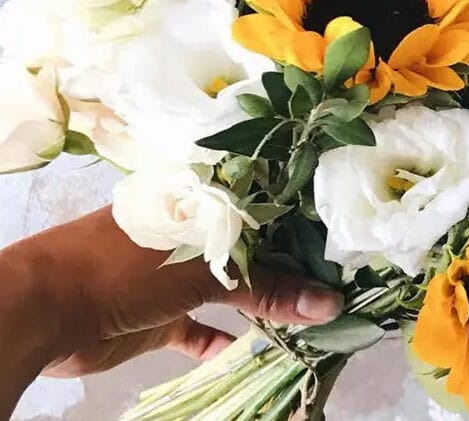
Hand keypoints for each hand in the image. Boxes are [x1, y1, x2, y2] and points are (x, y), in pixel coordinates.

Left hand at [0, 207, 342, 417]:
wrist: (45, 308)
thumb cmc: (125, 265)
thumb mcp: (200, 270)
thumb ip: (266, 288)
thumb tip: (329, 302)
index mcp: (201, 200)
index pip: (264, 202)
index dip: (302, 218)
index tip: (342, 234)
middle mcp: (193, 231)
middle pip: (251, 248)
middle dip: (289, 266)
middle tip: (336, 279)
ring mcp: (175, 273)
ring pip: (231, 286)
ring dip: (263, 303)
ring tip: (307, 315)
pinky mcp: (160, 314)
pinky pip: (200, 326)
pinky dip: (222, 339)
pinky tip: (247, 349)